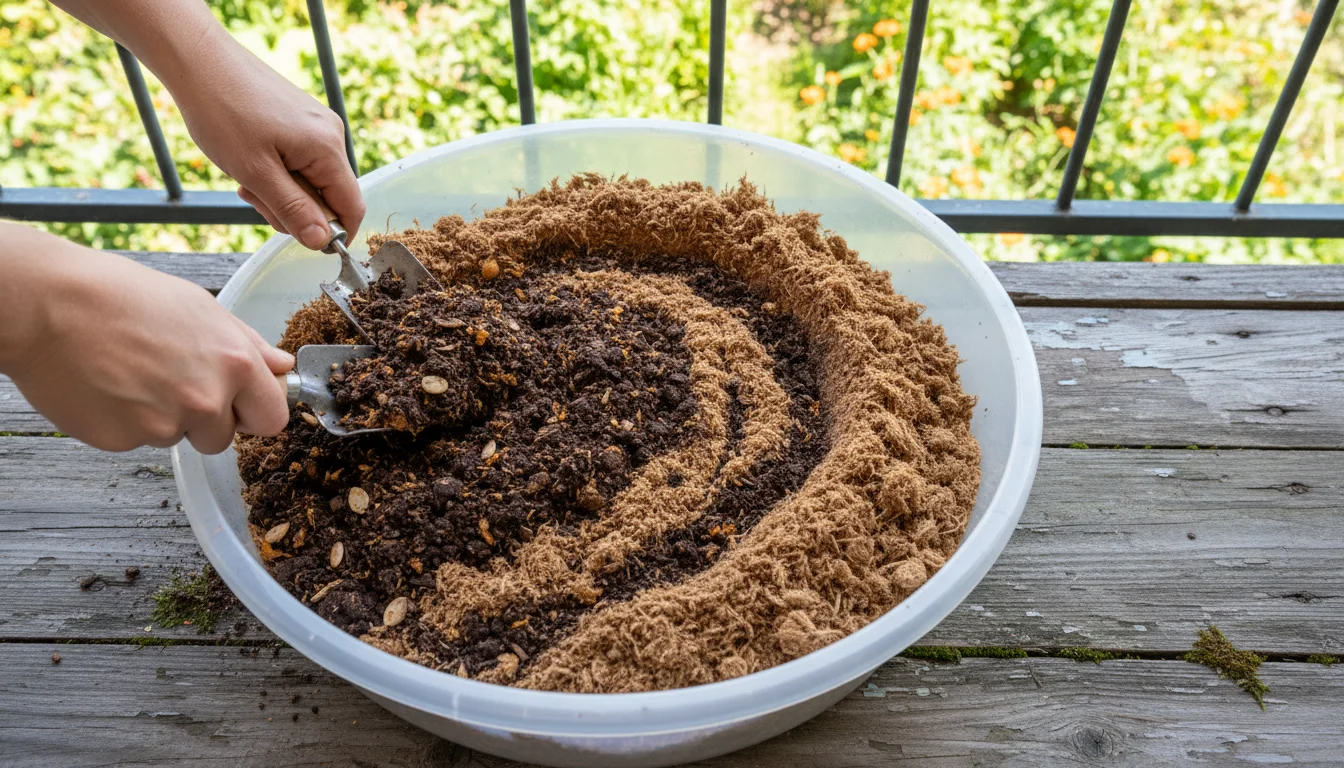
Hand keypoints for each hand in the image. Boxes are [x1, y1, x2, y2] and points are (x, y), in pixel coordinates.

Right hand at [0, 226, 293, 453]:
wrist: (49, 304)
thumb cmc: (124, 296)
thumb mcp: (200, 307)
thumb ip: (248, 344)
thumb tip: (283, 366)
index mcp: (235, 365)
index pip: (272, 418)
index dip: (254, 411)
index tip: (240, 403)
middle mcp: (206, 400)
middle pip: (224, 437)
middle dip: (206, 419)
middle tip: (171, 380)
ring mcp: (163, 425)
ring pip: (178, 438)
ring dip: (163, 418)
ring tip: (133, 375)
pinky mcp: (123, 440)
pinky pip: (137, 441)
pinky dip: (126, 422)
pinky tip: (108, 387)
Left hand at [49, 0, 364, 248]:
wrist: (200, 61)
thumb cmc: (222, 112)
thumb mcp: (255, 174)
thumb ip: (293, 210)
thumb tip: (323, 243)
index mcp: (327, 149)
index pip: (352, 207)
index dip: (333, 233)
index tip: (301, 240)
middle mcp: (331, 135)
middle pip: (330, 195)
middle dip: (295, 208)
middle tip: (255, 198)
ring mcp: (318, 125)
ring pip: (312, 179)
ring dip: (282, 190)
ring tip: (246, 177)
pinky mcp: (302, 119)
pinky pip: (301, 160)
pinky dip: (278, 171)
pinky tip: (250, 160)